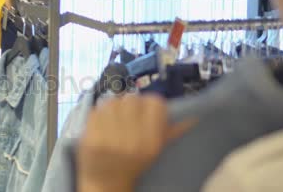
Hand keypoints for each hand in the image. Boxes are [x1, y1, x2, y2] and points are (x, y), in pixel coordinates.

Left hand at [77, 94, 193, 191]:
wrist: (106, 183)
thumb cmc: (133, 164)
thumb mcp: (155, 151)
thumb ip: (171, 131)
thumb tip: (192, 117)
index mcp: (150, 142)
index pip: (155, 103)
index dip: (150, 104)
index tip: (146, 111)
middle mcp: (132, 140)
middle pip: (133, 99)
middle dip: (130, 105)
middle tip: (127, 116)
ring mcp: (109, 138)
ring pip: (113, 101)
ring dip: (113, 108)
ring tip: (114, 120)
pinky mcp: (90, 137)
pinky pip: (96, 110)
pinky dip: (99, 114)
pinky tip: (102, 125)